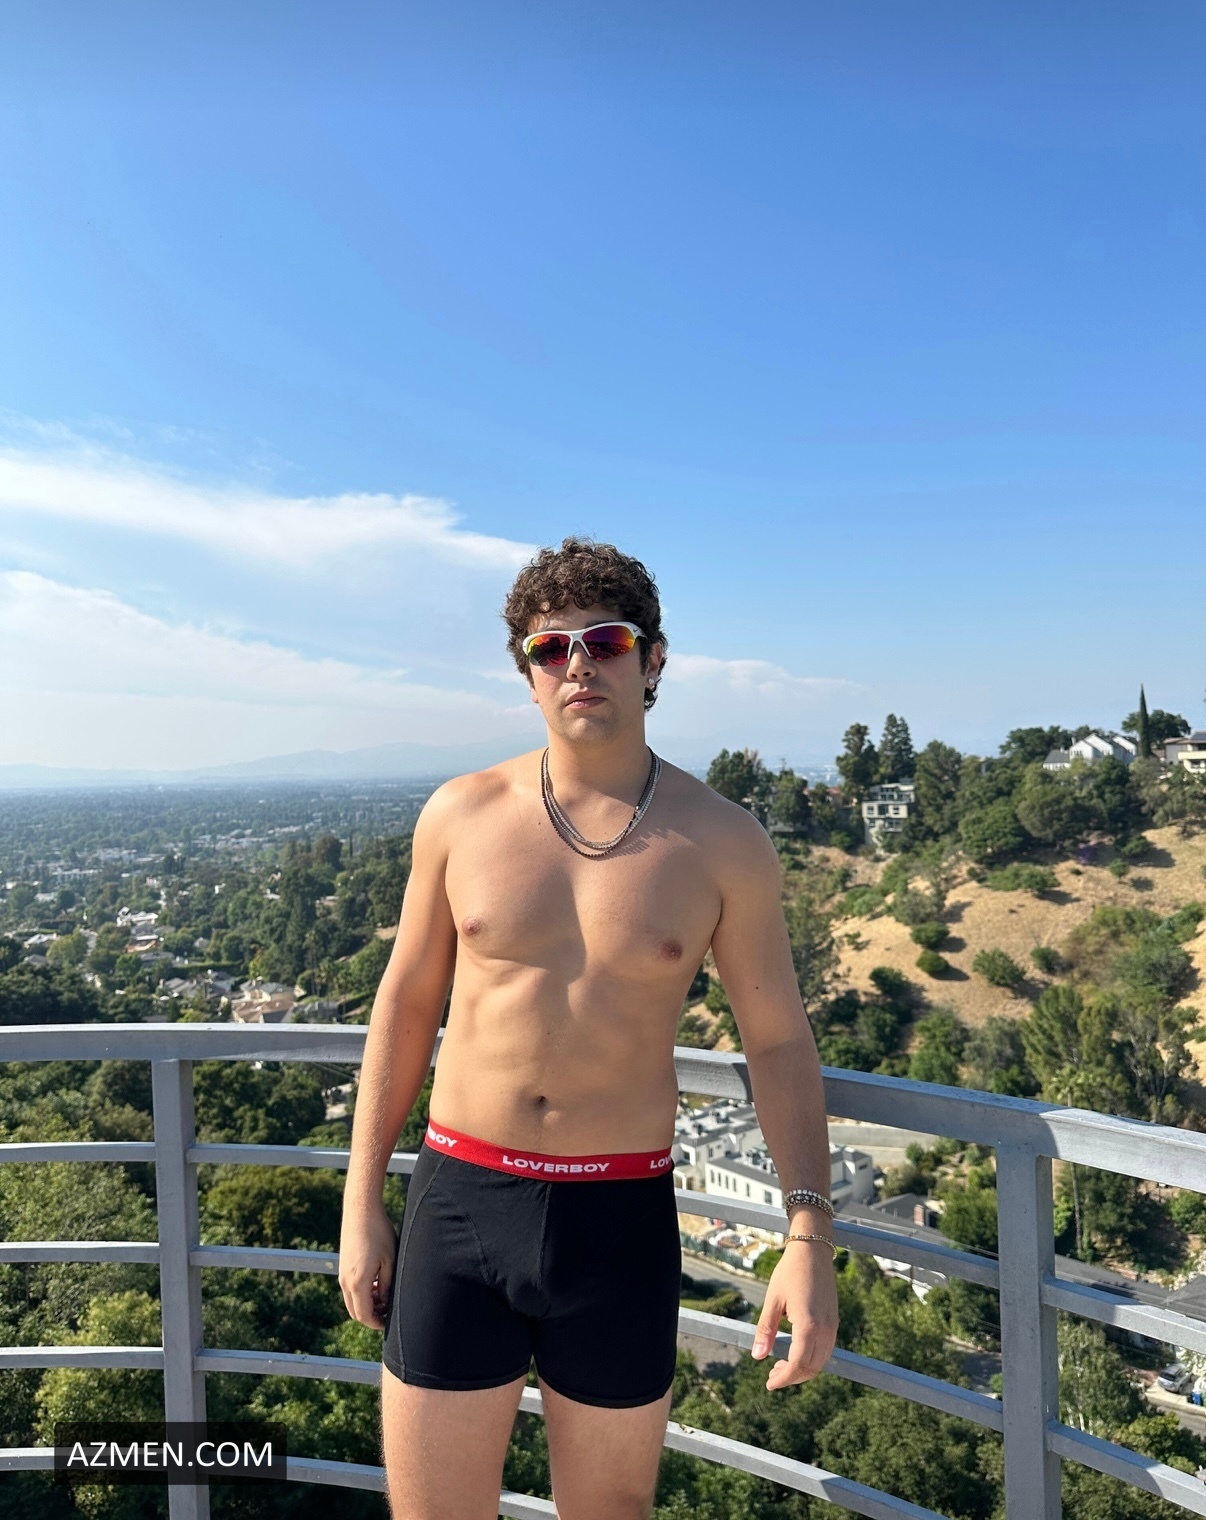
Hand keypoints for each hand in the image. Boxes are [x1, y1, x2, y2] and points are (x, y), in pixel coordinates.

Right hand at [338, 1200, 398, 1329]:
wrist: (361, 1210)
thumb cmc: (379, 1233)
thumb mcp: (389, 1261)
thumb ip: (387, 1286)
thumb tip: (385, 1302)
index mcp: (358, 1282)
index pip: (364, 1315)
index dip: (377, 1323)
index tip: (389, 1321)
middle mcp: (345, 1281)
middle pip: (355, 1312)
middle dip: (371, 1316)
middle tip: (388, 1311)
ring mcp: (342, 1274)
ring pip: (352, 1301)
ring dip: (366, 1304)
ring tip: (384, 1296)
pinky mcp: (343, 1266)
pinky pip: (349, 1289)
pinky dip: (361, 1293)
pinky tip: (376, 1283)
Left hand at [750, 1242, 838, 1390]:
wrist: (812, 1252)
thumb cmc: (789, 1272)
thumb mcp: (772, 1300)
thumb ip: (765, 1329)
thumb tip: (757, 1357)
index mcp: (808, 1325)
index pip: (799, 1364)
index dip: (784, 1378)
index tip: (769, 1383)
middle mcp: (825, 1329)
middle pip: (812, 1368)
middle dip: (792, 1377)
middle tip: (772, 1375)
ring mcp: (832, 1326)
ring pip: (821, 1362)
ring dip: (802, 1369)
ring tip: (780, 1365)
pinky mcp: (833, 1322)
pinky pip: (825, 1350)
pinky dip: (811, 1359)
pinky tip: (794, 1352)